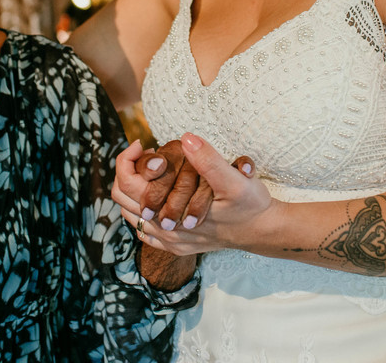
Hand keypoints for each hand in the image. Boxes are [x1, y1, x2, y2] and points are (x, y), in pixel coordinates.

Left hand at [113, 133, 274, 256]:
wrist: (262, 231)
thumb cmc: (250, 205)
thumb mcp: (235, 179)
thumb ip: (208, 160)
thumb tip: (185, 139)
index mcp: (169, 215)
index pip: (127, 184)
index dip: (129, 159)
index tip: (144, 144)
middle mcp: (163, 231)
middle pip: (122, 197)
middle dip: (129, 170)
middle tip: (149, 154)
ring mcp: (168, 241)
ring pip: (130, 213)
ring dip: (135, 188)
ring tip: (153, 170)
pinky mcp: (176, 245)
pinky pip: (143, 229)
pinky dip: (141, 210)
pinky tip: (156, 196)